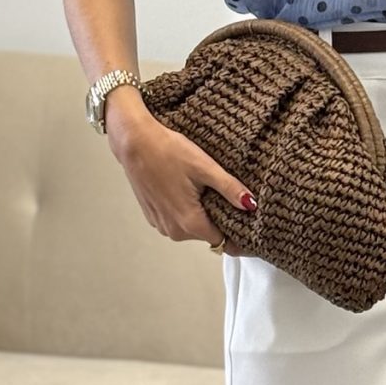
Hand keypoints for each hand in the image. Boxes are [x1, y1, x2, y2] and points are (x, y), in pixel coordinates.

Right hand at [105, 90, 253, 243]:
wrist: (135, 142)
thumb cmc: (167, 151)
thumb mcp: (205, 167)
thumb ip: (230, 189)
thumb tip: (251, 205)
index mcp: (189, 222)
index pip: (223, 242)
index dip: (238, 236)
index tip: (249, 229)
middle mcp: (173, 230)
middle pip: (208, 235)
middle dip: (220, 221)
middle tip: (228, 198)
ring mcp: (161, 224)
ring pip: (192, 228)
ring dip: (202, 215)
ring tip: (205, 190)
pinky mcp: (153, 216)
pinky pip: (178, 221)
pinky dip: (186, 211)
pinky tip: (187, 189)